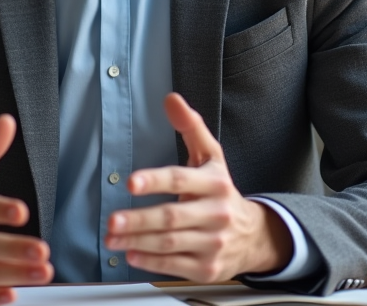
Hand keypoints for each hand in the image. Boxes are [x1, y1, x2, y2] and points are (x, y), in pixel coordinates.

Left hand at [104, 93, 292, 281]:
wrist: (253, 236)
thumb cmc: (221, 192)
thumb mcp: (211, 157)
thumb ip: (190, 127)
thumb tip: (171, 99)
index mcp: (215, 183)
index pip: (181, 180)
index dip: (154, 181)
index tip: (130, 183)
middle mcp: (216, 213)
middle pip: (172, 217)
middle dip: (139, 220)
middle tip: (112, 220)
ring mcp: (213, 243)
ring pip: (170, 243)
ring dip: (137, 241)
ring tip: (112, 237)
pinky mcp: (207, 268)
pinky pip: (174, 265)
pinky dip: (150, 262)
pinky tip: (131, 254)